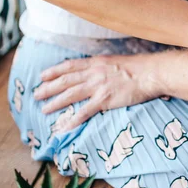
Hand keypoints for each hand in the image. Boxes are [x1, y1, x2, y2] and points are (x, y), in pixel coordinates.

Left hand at [33, 54, 159, 130]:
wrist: (150, 73)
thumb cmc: (138, 67)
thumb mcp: (116, 61)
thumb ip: (103, 66)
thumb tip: (96, 70)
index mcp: (96, 62)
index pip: (69, 66)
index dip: (54, 71)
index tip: (42, 76)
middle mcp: (94, 73)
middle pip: (65, 81)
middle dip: (49, 88)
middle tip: (36, 95)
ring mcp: (98, 87)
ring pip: (70, 95)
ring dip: (55, 102)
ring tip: (44, 109)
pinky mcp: (105, 100)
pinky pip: (85, 112)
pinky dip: (73, 120)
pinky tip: (64, 127)